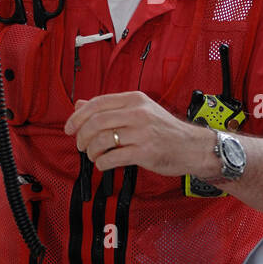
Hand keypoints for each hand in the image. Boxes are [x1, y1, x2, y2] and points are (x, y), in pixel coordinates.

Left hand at [64, 91, 204, 175]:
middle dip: (81, 136)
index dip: (78, 116)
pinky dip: (102, 163)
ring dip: (91, 151)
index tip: (69, 128)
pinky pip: (112, 157)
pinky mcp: (145, 152)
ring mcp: (142, 132)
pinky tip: (103, 164)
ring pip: (102, 140)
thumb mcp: (140, 111)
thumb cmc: (165, 130)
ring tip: (93, 155)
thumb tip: (80, 105)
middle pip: (96, 121)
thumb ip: (111, 108)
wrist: (193, 146)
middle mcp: (138, 113)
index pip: (98, 103)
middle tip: (80, 145)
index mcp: (135, 99)